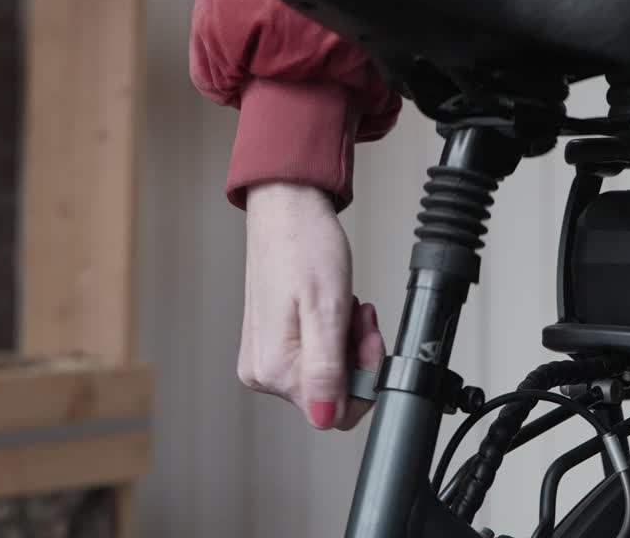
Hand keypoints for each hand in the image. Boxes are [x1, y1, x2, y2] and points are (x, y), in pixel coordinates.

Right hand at [241, 182, 385, 429]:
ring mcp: (264, 357)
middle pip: (330, 394)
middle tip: (358, 316)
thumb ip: (326, 372)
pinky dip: (331, 334)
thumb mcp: (327, 311)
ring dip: (345, 343)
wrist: (287, 211)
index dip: (362, 381)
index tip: (366, 340)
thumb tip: (326, 417)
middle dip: (355, 357)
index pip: (334, 413)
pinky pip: (313, 357)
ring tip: (344, 305)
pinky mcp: (270, 342)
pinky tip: (330, 307)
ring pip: (326, 374)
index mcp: (274, 369)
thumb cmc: (305, 247)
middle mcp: (263, 371)